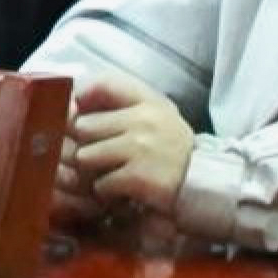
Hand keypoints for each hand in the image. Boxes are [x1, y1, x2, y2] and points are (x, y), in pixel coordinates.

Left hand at [59, 71, 197, 226]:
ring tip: (114, 172)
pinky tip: (124, 189)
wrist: (205, 185)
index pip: (101, 85)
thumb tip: (72, 105)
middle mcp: (144, 120)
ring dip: (94, 170)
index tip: (79, 116)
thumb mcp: (153, 115)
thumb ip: (117, 101)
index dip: (80, 101)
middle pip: (83, 126)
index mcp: (148, 101)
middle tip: (102, 155)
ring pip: (86, 157)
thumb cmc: (169, 149)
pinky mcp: (139, 177)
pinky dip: (107, 191)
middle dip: (86, 143)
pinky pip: (100, 184)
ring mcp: (141, 148)